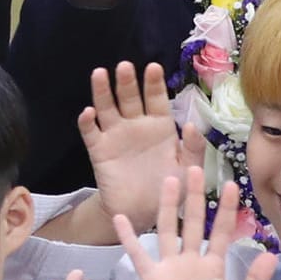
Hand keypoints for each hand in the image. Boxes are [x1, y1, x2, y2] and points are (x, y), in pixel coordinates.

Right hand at [81, 63, 183, 232]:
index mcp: (160, 126)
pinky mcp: (99, 150)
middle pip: (130, 97)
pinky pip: (91, 132)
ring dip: (102, 91)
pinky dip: (87, 121)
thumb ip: (193, 148)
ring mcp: (116, 135)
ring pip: (107, 107)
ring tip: (100, 73)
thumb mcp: (188, 169)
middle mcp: (136, 125)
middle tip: (125, 66)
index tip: (154, 67)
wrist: (142, 213)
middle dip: (127, 81)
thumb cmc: (167, 187)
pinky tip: (88, 113)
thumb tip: (190, 124)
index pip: (156, 99)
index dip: (154, 83)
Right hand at [114, 167, 278, 279]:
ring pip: (167, 231)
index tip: (232, 185)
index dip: (226, 210)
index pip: (220, 232)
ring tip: (169, 180)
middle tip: (195, 169)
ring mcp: (170, 270)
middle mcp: (190, 263)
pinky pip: (138, 256)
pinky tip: (120, 217)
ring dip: (168, 207)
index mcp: (212, 268)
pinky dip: (128, 238)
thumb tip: (272, 255)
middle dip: (195, 198)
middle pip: (192, 223)